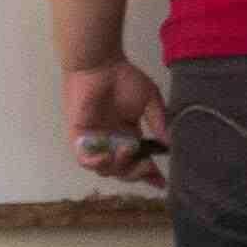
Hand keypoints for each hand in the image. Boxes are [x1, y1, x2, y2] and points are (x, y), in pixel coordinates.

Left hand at [62, 60, 170, 187]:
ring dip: (119, 166)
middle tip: (146, 165)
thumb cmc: (124, 77)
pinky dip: (95, 163)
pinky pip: (84, 159)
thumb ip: (159, 122)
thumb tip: (168, 144)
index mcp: (127, 134)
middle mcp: (110, 141)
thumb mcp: (150, 100)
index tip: (161, 183)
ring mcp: (94, 140)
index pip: (138, 161)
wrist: (100, 63)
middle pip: (122, 170)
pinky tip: (106, 157)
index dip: (149, 174)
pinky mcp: (78, 136)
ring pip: (105, 169)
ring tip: (126, 150)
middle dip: (136, 173)